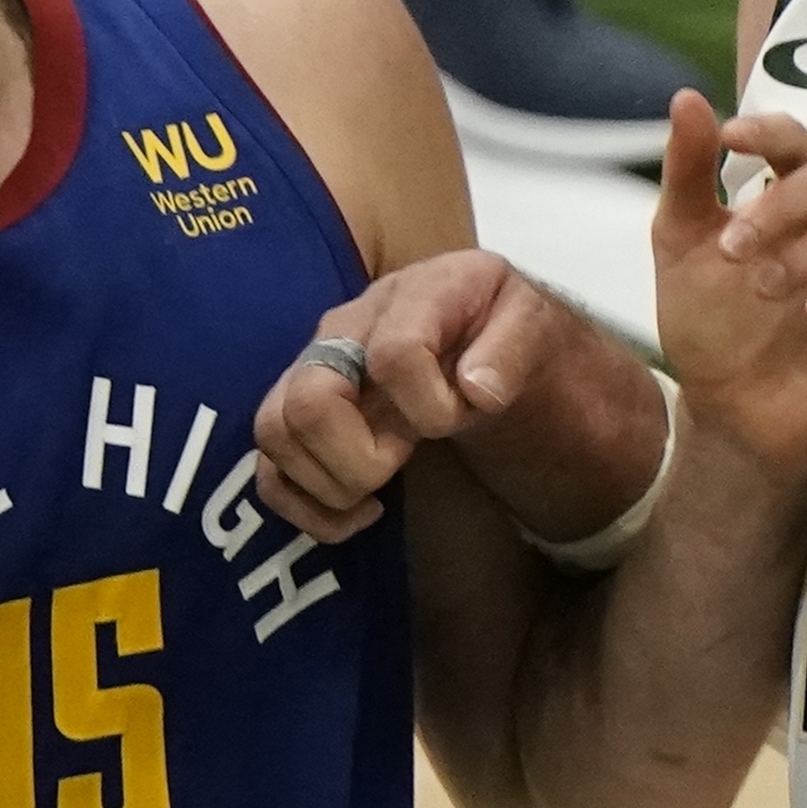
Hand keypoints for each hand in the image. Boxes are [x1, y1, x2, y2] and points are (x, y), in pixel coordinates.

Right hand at [251, 251, 560, 544]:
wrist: (493, 352)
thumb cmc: (514, 342)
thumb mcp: (537, 329)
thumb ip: (512, 349)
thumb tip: (474, 389)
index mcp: (416, 293)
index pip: (393, 356)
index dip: (429, 407)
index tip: (462, 419)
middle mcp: (349, 324)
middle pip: (307, 399)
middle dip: (357, 457)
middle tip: (402, 461)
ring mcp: (316, 368)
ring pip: (274, 431)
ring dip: (327, 483)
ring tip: (377, 494)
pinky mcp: (301, 414)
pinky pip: (269, 467)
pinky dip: (305, 506)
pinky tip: (357, 514)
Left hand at [653, 94, 806, 476]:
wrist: (722, 410)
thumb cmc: (713, 321)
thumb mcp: (683, 246)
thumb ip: (688, 176)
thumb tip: (687, 98)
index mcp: (805, 196)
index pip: (803, 143)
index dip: (772, 133)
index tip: (730, 139)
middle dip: (786, 204)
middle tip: (731, 247)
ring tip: (761, 284)